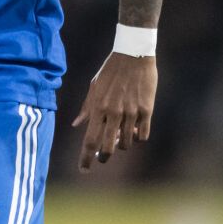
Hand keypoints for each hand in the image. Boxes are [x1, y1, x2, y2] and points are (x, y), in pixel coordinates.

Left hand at [71, 53, 155, 171]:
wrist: (133, 54)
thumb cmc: (110, 70)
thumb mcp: (94, 87)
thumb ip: (86, 108)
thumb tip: (76, 125)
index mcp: (98, 108)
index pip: (90, 140)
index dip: (86, 158)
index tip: (83, 170)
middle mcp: (113, 113)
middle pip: (108, 147)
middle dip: (104, 157)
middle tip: (102, 157)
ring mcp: (131, 112)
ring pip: (127, 143)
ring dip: (123, 143)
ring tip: (121, 135)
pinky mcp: (146, 110)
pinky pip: (143, 134)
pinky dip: (138, 136)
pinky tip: (135, 129)